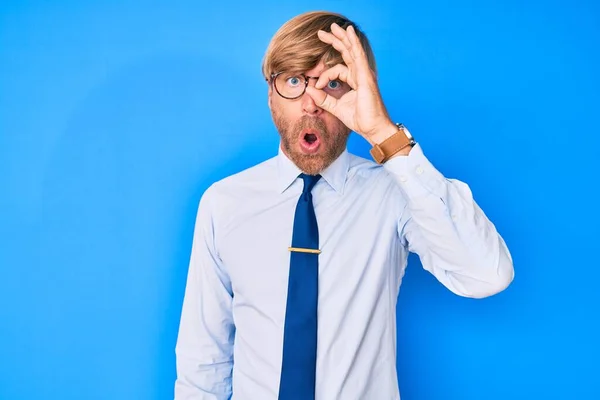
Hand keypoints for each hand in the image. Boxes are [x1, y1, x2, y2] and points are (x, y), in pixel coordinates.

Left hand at [305, 23, 397, 144]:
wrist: (373, 128)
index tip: (316, 86)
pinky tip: (349, 33)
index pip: (336, 70)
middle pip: (346, 52)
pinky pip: (358, 56)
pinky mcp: (366, 77)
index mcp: (354, 80)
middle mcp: (360, 74)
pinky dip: (354, 44)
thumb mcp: (336, 108)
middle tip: (321, 32)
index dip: (323, 75)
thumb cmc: (360, 119)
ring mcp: (364, 74)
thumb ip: (323, 98)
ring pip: (352, 50)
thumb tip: (308, 89)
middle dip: (335, 40)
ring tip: (334, 27)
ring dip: (343, 37)